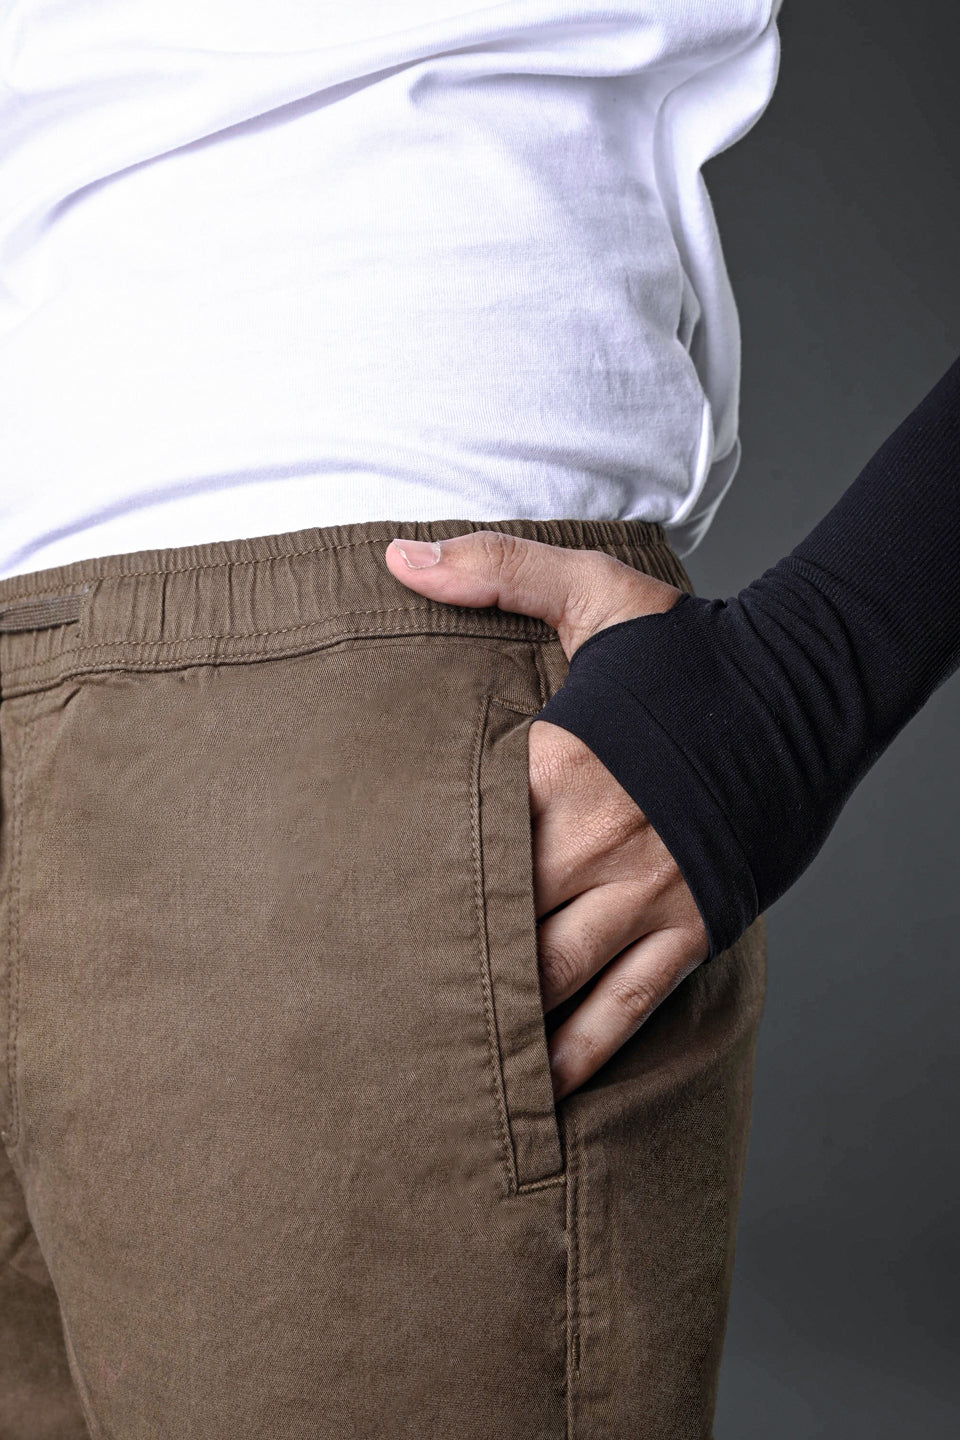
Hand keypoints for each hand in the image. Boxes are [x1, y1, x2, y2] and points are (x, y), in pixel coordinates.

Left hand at [384, 531, 709, 1100]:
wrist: (807, 688)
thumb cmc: (691, 649)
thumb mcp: (594, 591)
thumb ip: (491, 570)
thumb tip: (394, 552)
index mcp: (561, 764)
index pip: (466, 837)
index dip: (409, 881)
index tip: (347, 918)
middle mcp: (600, 839)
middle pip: (500, 919)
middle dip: (439, 965)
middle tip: (364, 1011)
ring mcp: (649, 893)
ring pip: (556, 976)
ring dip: (499, 1024)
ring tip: (433, 1071)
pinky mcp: (692, 927)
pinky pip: (627, 1006)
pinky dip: (580, 1051)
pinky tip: (538, 1091)